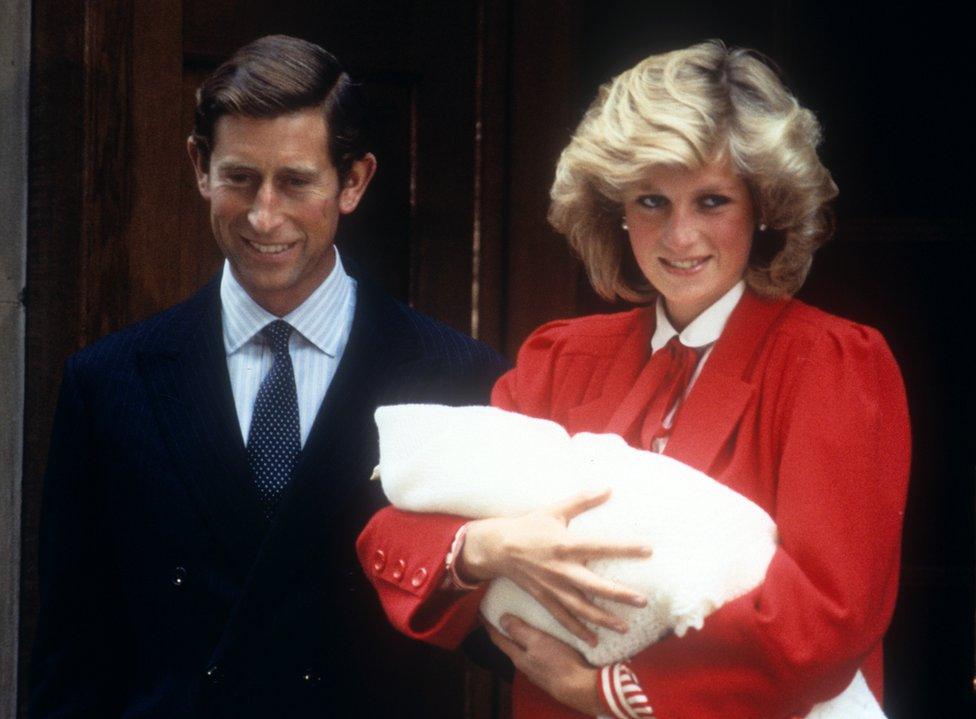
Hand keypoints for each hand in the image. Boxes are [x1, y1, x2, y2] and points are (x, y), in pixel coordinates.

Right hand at [458, 488, 651, 645]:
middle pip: (594, 586)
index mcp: (565, 545)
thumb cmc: (529, 526)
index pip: (600, 547)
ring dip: (603, 619)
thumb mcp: (555, 510)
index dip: (624, 548)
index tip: (648, 549)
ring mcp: (552, 587)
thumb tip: (608, 488)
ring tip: (624, 627)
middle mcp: (561, 569)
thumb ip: (582, 500)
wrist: (498, 547)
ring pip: (581, 608)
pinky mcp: (544, 598)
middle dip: (619, 595)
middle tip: (643, 601)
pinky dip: (577, 630)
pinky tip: (594, 641)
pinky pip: (562, 618)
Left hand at [488, 614, 604, 715]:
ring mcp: (539, 672)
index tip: (481, 614)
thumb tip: (501, 619)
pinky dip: (536, 646)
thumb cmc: (559, 662)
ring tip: (525, 626)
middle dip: (505, 632)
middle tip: (502, 616)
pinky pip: (539, 657)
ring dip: (522, 640)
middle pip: (511, 646)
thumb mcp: (538, 641)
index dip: (489, 626)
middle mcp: (526, 666)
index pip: (499, 639)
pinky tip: (545, 642)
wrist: (582, 688)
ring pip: (525, 653)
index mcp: (519, 657)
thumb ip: (519, 631)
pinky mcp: (552, 675)